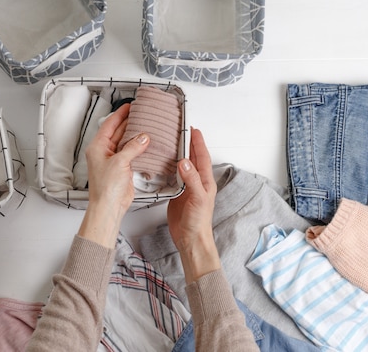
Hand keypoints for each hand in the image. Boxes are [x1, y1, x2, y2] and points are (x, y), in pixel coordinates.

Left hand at [78, 104, 149, 247]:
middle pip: (118, 132)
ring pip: (126, 142)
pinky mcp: (122, 169)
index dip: (120, 114)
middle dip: (129, 123)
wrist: (109, 207)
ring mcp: (114, 160)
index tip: (129, 106)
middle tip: (141, 113)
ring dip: (136, 135)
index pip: (109, 124)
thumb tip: (143, 137)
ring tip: (147, 125)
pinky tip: (147, 143)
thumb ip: (132, 147)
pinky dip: (139, 148)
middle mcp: (104, 152)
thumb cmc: (106, 188)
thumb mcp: (119, 162)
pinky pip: (132, 153)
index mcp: (98, 147)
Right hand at [167, 128, 219, 282]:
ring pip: (182, 166)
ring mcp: (186, 187)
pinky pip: (173, 176)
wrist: (191, 239)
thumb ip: (191, 179)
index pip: (202, 156)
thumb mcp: (197, 198)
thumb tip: (185, 161)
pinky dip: (168, 168)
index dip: (198, 142)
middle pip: (192, 158)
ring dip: (178, 154)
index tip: (192, 128)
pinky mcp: (176, 194)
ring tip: (169, 142)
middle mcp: (196, 181)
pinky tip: (162, 164)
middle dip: (188, 143)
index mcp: (205, 180)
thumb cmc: (199, 222)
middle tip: (179, 130)